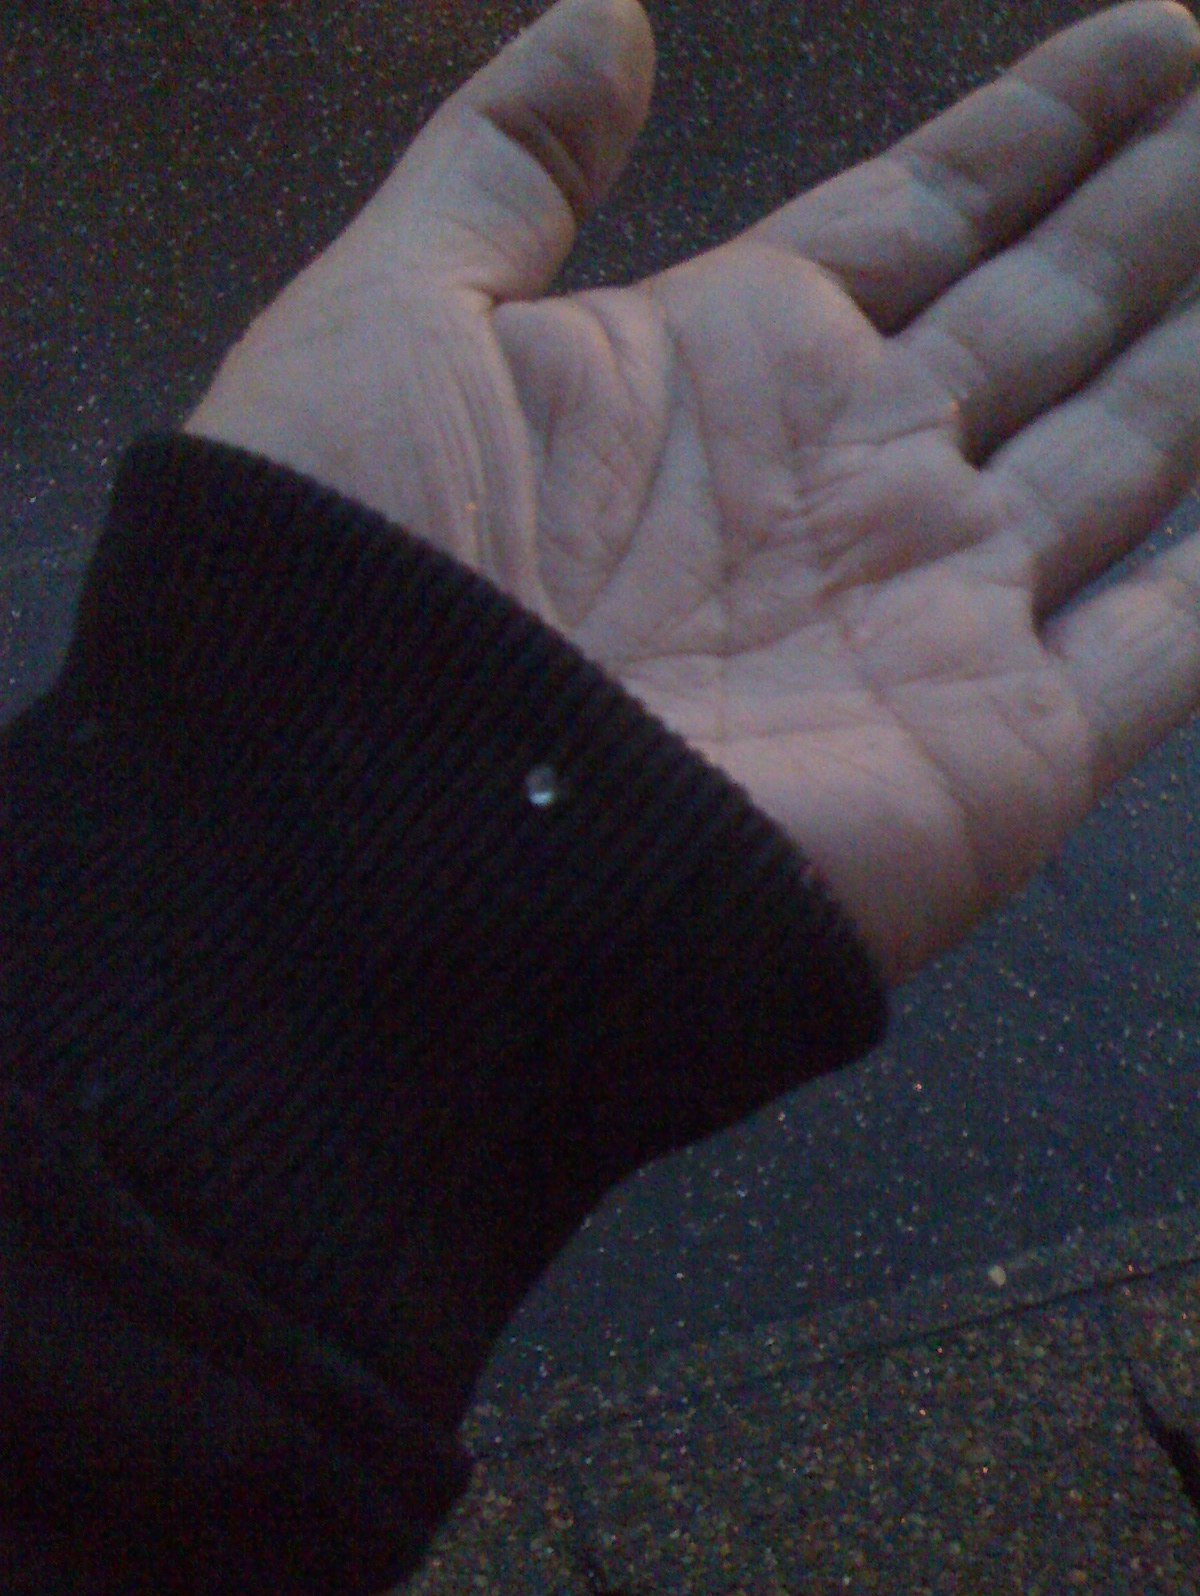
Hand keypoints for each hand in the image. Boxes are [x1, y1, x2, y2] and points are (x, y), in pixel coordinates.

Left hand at [185, 0, 1199, 986]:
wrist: (386, 854)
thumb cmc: (371, 578)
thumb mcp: (390, 322)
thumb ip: (502, 166)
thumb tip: (611, 18)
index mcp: (731, 369)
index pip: (933, 216)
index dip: (1043, 126)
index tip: (1157, 33)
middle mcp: (852, 483)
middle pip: (1054, 314)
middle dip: (1159, 210)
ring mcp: (936, 616)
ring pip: (1132, 453)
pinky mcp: (997, 755)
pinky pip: (1159, 653)